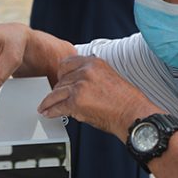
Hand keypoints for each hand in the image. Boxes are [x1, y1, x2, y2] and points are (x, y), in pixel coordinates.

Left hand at [38, 56, 157, 138]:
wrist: (133, 114)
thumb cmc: (125, 101)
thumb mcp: (108, 77)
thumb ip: (91, 76)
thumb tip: (76, 83)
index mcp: (94, 62)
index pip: (67, 64)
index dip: (61, 75)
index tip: (58, 81)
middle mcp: (85, 71)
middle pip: (61, 80)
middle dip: (57, 91)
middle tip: (53, 98)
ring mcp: (79, 86)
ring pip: (56, 93)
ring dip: (50, 101)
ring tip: (45, 107)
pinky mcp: (76, 102)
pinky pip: (57, 106)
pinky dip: (51, 111)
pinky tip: (48, 113)